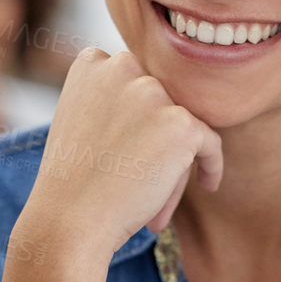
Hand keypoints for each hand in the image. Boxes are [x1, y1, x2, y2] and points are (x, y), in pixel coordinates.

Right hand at [30, 46, 223, 258]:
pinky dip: (211, 164)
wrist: (69, 218)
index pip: (134, 80)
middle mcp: (122, 67)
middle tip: (137, 178)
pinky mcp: (180, 123)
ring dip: (174, 159)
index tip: (129, 146)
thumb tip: (166, 108)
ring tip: (152, 198)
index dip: (136, 116)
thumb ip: (114, 101)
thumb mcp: (80, 121)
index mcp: (92, 63)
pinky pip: (209, 143)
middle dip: (155, 138)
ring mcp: (152, 93)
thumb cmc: (72, 182)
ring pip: (181, 125)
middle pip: (160, 102)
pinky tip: (207, 184)